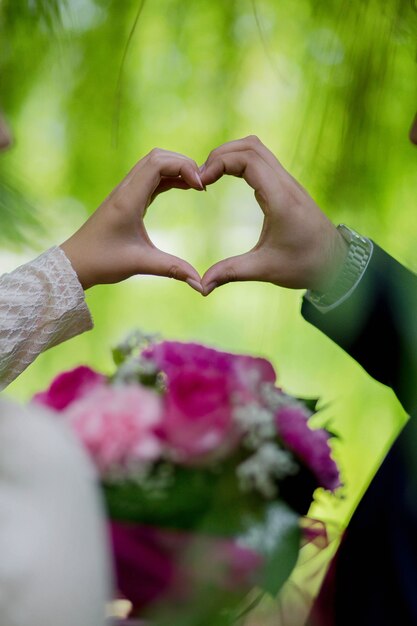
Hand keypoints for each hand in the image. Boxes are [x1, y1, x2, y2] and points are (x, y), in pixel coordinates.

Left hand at [60, 149, 203, 290]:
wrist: (75, 263)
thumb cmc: (102, 262)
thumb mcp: (140, 264)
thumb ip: (173, 269)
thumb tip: (201, 284)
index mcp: (128, 199)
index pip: (157, 162)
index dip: (183, 166)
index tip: (200, 187)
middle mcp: (126, 190)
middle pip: (157, 156)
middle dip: (183, 163)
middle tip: (202, 184)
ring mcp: (125, 192)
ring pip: (154, 164)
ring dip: (176, 168)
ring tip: (197, 185)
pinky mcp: (127, 199)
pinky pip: (151, 178)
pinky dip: (169, 177)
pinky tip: (184, 188)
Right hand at [199, 136, 347, 295]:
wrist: (337, 263)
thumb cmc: (305, 265)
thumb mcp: (265, 270)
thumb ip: (231, 273)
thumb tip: (202, 286)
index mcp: (281, 200)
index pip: (249, 159)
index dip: (220, 162)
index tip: (201, 183)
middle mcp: (286, 185)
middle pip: (250, 146)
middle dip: (220, 154)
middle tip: (201, 178)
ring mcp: (287, 183)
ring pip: (256, 149)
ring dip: (230, 155)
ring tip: (210, 176)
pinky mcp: (285, 187)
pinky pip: (261, 160)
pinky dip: (240, 161)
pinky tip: (225, 178)